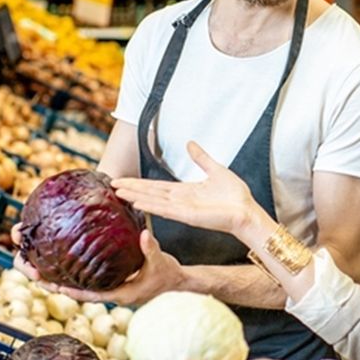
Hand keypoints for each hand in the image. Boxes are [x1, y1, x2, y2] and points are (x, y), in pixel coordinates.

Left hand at [12, 229, 185, 305]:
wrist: (174, 282)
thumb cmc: (167, 275)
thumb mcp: (160, 261)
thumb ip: (150, 249)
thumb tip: (143, 234)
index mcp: (119, 294)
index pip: (89, 296)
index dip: (69, 291)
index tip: (51, 284)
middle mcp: (109, 293)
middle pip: (75, 292)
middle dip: (53, 284)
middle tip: (32, 273)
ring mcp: (107, 288)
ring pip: (76, 286)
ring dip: (57, 279)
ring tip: (35, 267)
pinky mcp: (109, 282)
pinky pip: (85, 279)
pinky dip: (70, 273)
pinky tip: (59, 262)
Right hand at [112, 141, 265, 239]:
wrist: (247, 211)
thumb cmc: (235, 196)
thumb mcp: (215, 170)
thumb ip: (201, 158)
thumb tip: (190, 143)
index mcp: (185, 192)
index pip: (156, 186)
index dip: (139, 183)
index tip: (124, 179)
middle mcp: (180, 201)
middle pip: (150, 193)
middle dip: (132, 188)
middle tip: (113, 184)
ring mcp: (182, 210)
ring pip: (153, 201)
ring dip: (136, 196)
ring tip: (119, 192)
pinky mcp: (188, 216)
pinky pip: (165, 210)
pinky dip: (151, 206)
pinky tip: (137, 203)